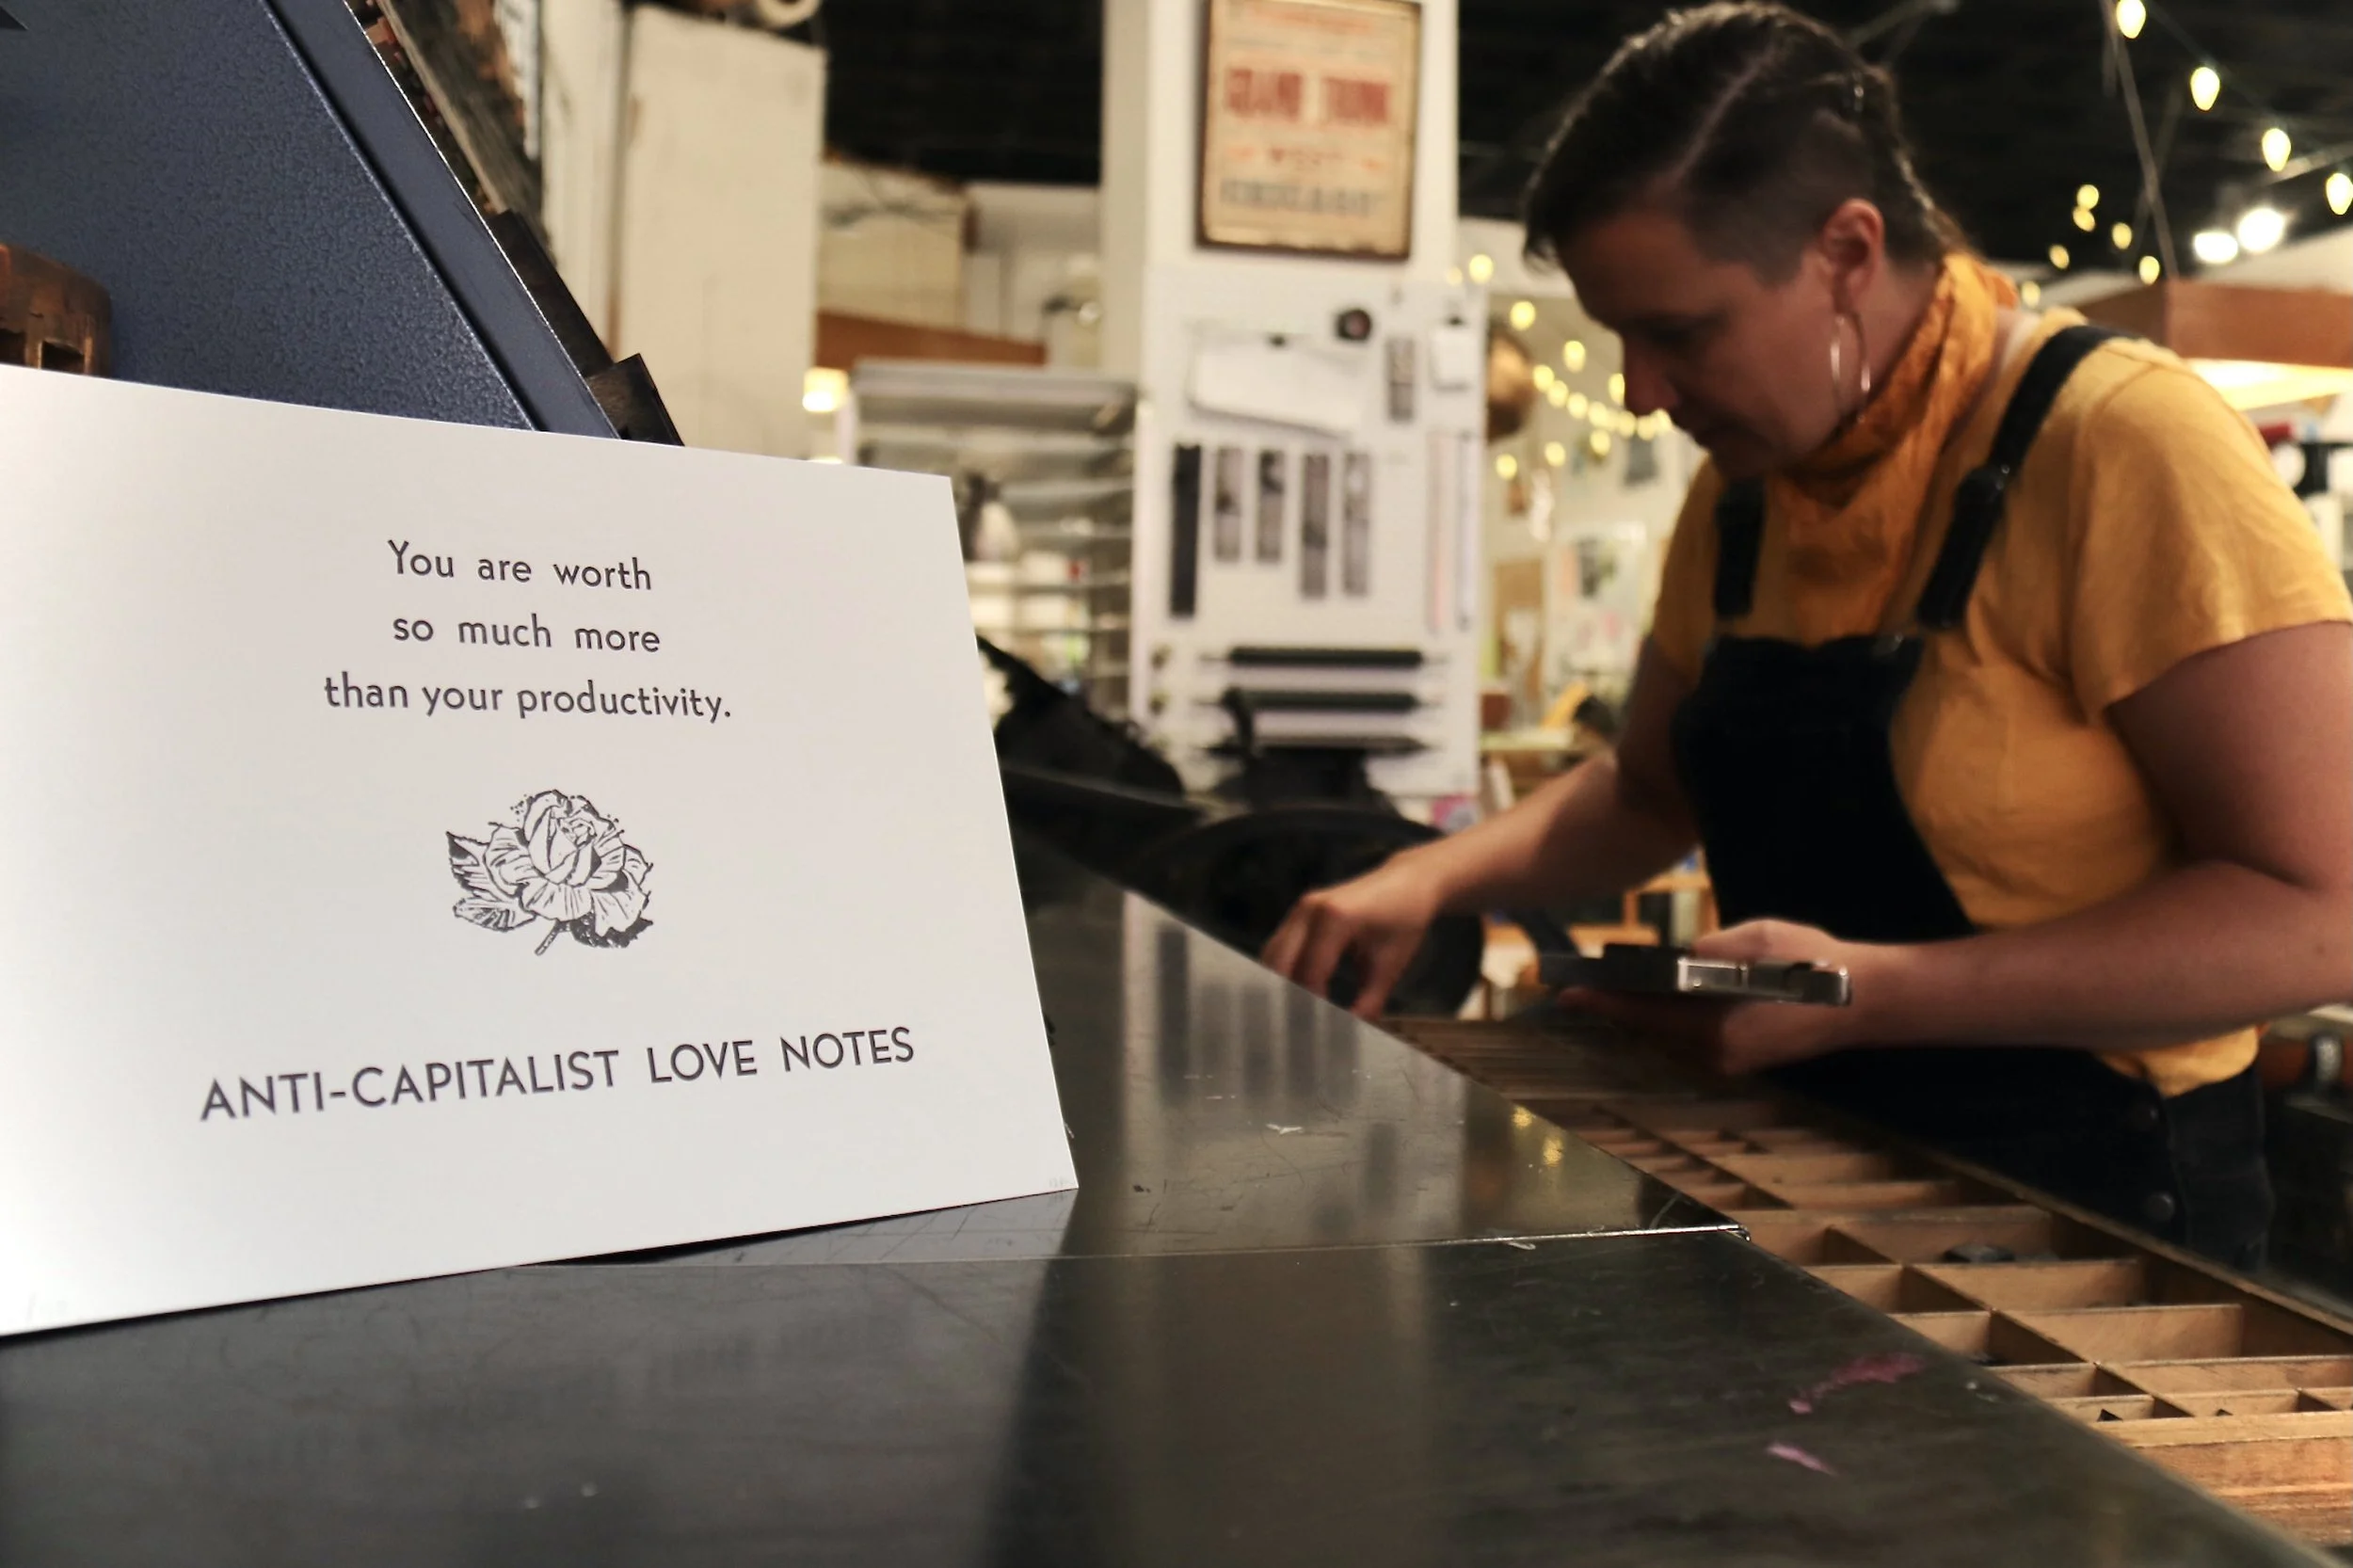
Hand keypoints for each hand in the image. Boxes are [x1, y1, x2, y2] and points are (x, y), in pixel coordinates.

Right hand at [1262, 850, 1446, 1018]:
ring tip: (1292, 1017)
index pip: (1311, 973)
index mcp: (1335, 918)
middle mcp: (1309, 909)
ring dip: (1279, 985)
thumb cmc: (1404, 920)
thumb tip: (1351, 1034)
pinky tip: (1293, 996)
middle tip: (1295, 1030)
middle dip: (1286, 998)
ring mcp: (1300, 909)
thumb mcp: (1390, 965)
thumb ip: (1369, 1002)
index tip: (1317, 1034)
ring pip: (1273, 955)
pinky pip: (1280, 947)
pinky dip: (1282, 972)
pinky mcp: (1298, 914)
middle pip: (1280, 964)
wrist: (1407, 883)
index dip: (1312, 1006)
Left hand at [1558, 919, 1898, 1076]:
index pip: (1643, 1015)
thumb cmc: (1814, 963)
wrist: (1867, 1000)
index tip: (1567, 994)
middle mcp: (1716, 1055)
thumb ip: (1712, 949)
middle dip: (1618, 1009)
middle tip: (1585, 988)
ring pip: (1668, 1040)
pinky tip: (1660, 1001)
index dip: (1603, 1003)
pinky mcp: (1743, 1060)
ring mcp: (1731, 1063)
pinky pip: (1689, 1043)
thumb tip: (1678, 956)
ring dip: (1642, 1017)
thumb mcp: (1757, 939)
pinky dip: (1669, 1023)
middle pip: (1650, 1032)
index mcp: (1716, 1029)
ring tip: (1613, 992)